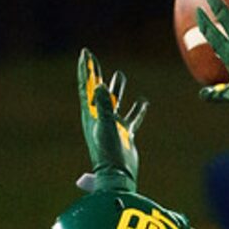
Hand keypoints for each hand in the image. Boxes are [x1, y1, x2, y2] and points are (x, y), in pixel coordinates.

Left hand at [77, 48, 147, 191]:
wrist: (117, 176)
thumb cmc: (109, 153)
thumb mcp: (106, 126)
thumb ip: (104, 106)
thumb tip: (99, 85)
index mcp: (92, 114)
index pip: (86, 86)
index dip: (86, 69)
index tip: (85, 52)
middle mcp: (100, 118)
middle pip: (97, 90)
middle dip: (95, 73)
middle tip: (92, 58)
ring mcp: (113, 126)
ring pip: (114, 102)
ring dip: (116, 88)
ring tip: (120, 75)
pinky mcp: (125, 134)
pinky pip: (131, 118)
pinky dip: (137, 109)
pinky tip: (143, 101)